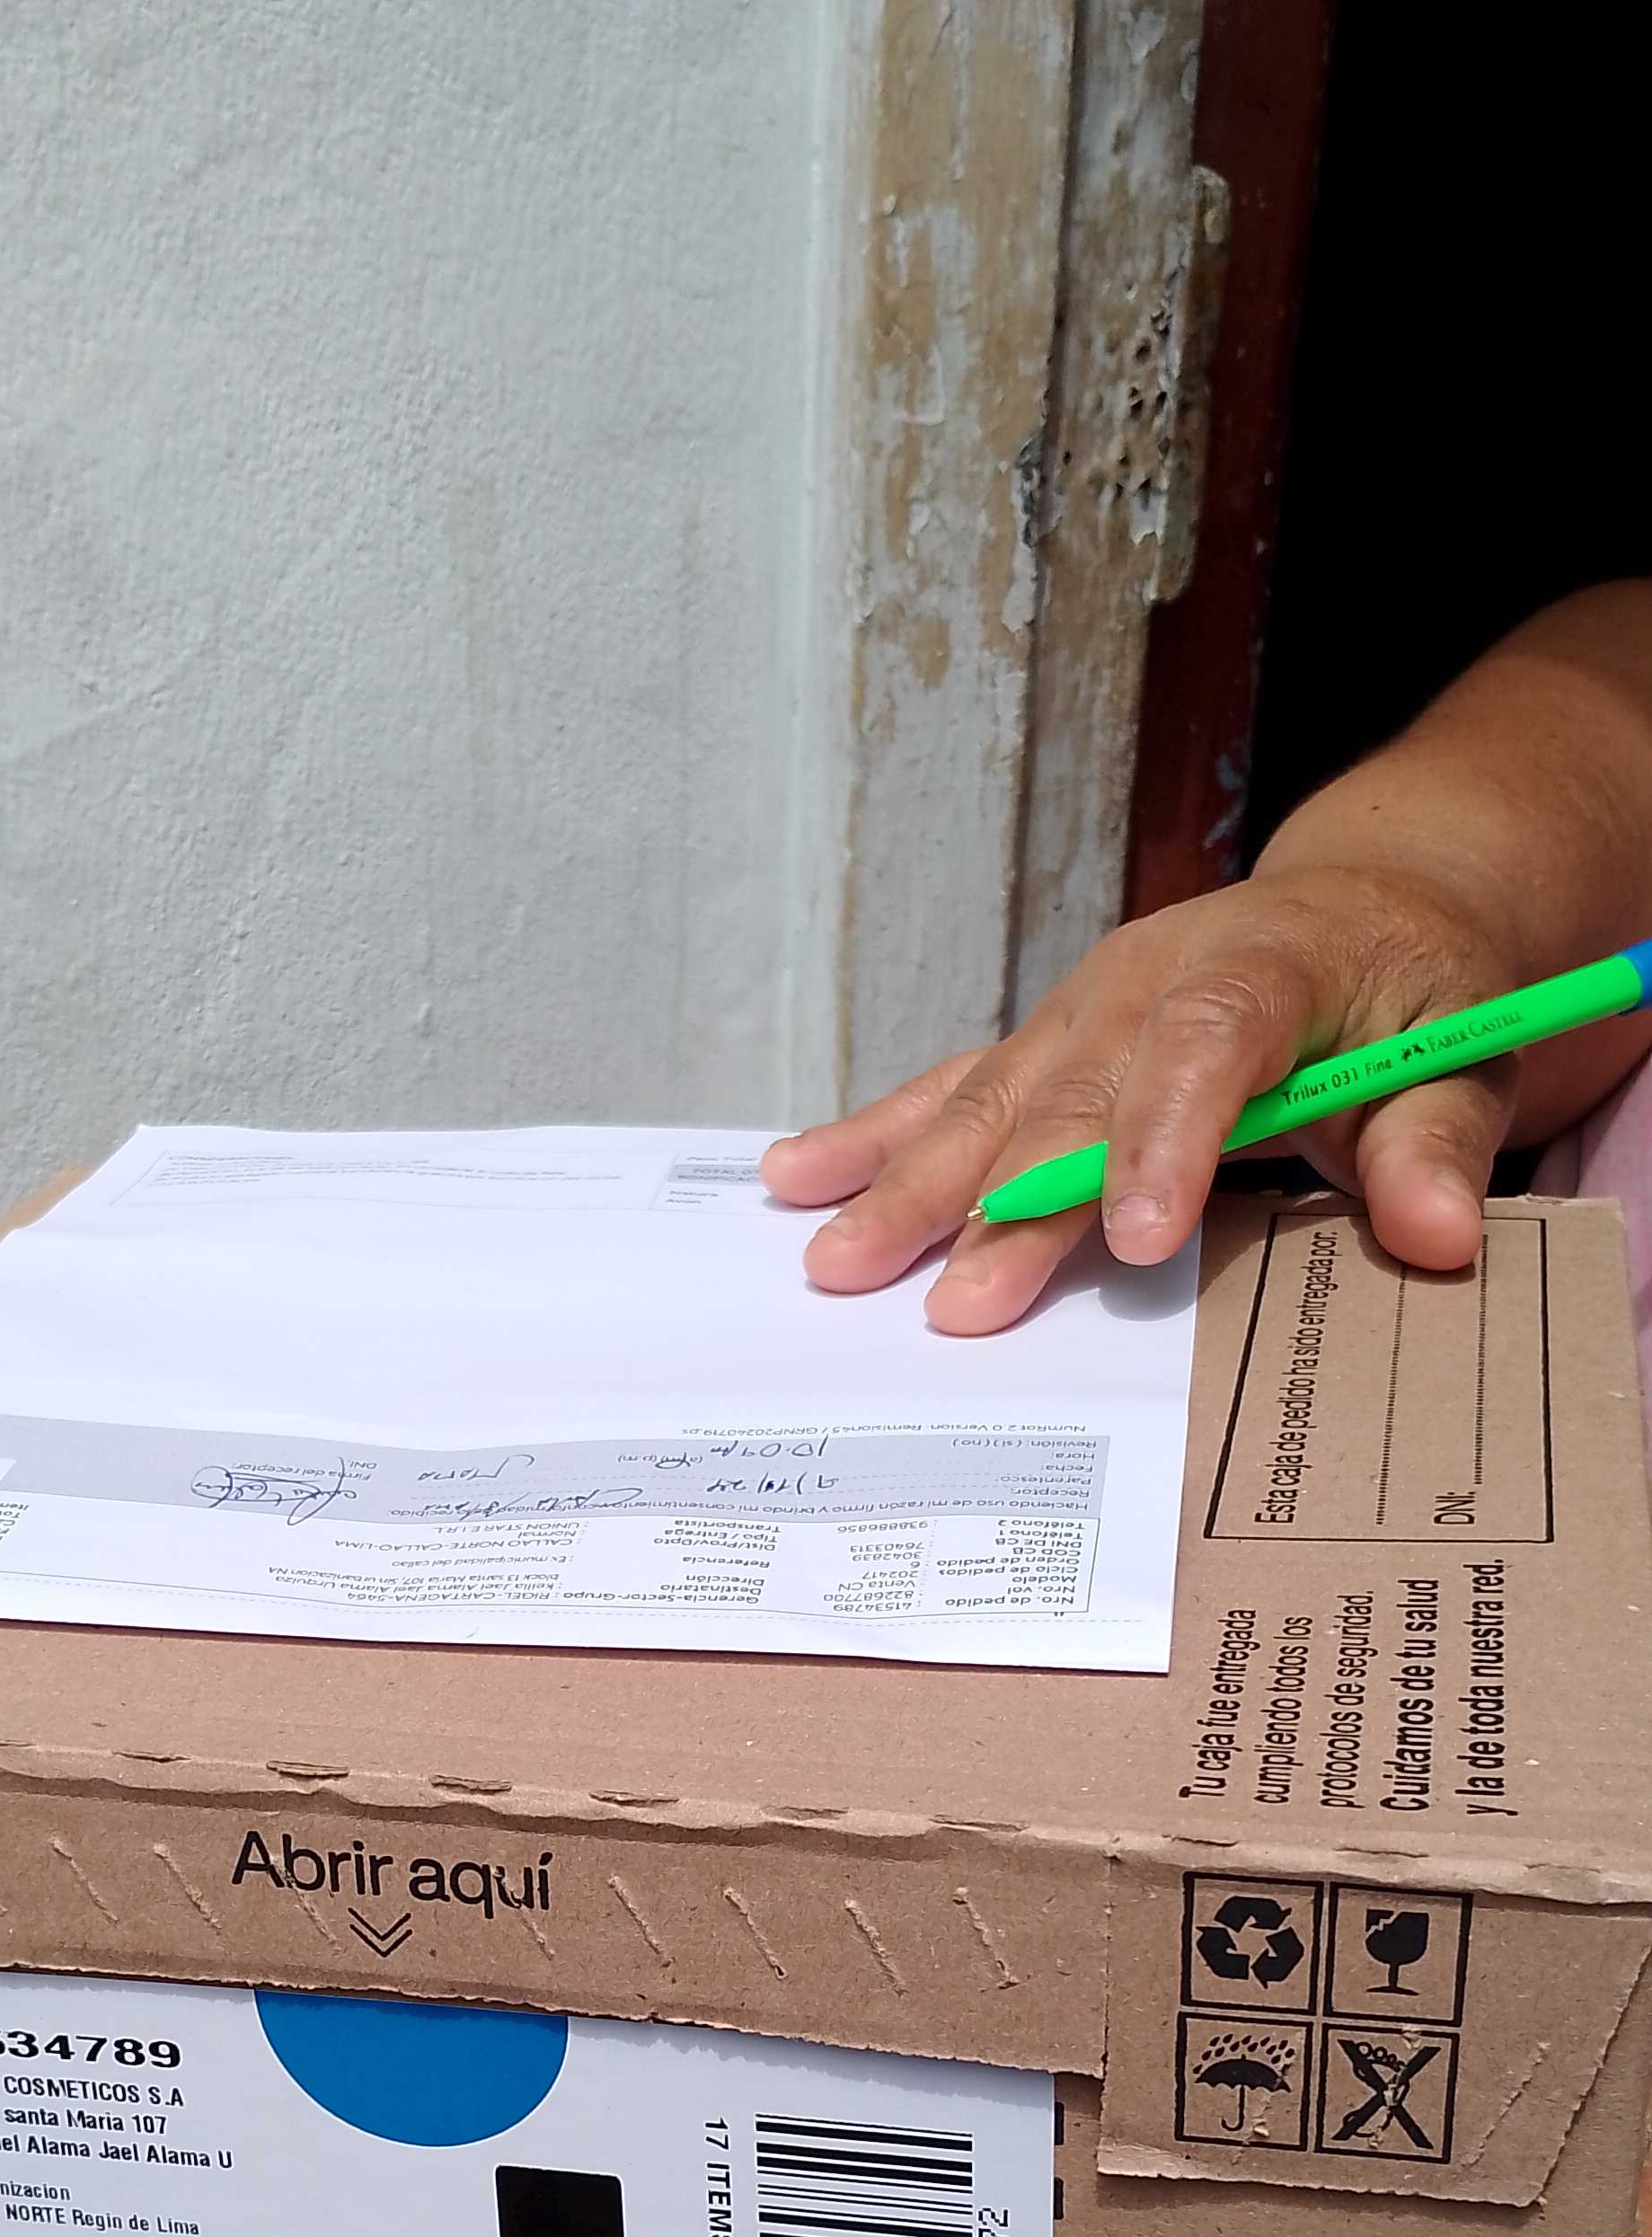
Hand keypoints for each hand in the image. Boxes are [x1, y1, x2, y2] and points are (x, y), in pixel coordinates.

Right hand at [762, 864, 1522, 1335]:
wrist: (1364, 908)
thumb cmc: (1412, 994)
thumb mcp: (1466, 1053)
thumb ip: (1443, 1142)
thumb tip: (1444, 1230)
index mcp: (1266, 964)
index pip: (1208, 1043)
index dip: (1166, 1138)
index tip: (1140, 1238)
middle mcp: (1151, 978)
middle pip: (1071, 1091)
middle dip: (1008, 1201)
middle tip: (957, 1302)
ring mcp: (1083, 1006)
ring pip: (989, 1096)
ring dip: (910, 1181)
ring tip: (839, 1257)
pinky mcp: (1046, 1038)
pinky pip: (952, 1084)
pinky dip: (874, 1131)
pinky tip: (796, 1176)